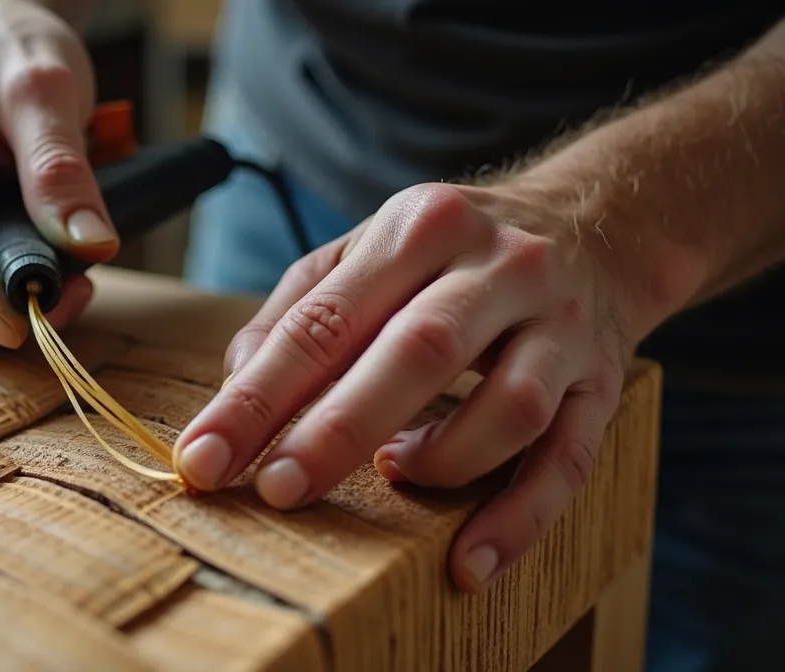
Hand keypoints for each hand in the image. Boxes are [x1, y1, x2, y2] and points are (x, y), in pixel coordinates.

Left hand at [173, 182, 637, 591]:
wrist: (596, 223)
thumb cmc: (453, 253)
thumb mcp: (372, 246)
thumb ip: (301, 307)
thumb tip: (235, 386)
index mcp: (420, 227)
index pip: (325, 319)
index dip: (258, 396)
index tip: (203, 457)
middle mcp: (497, 267)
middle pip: (417, 353)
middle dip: (337, 430)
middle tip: (277, 491)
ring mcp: (560, 326)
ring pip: (507, 409)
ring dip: (440, 461)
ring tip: (390, 477)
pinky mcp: (600, 383)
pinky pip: (567, 461)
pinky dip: (518, 520)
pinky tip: (467, 561)